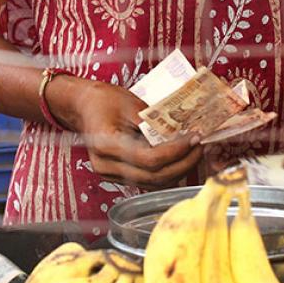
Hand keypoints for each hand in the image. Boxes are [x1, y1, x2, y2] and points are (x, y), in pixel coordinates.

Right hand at [48, 76, 201, 187]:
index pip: (149, 159)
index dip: (176, 152)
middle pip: (153, 177)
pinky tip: (181, 157)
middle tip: (201, 146)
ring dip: (178, 170)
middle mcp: (106, 166)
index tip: (195, 138)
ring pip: (153, 183)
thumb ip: (155, 121)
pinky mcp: (118, 175)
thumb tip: (184, 132)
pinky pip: (147, 179)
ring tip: (196, 151)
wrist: (82, 106)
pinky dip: (167, 171)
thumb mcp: (130, 103)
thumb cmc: (104, 99)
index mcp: (106, 145)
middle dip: (183, 163)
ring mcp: (110, 174)